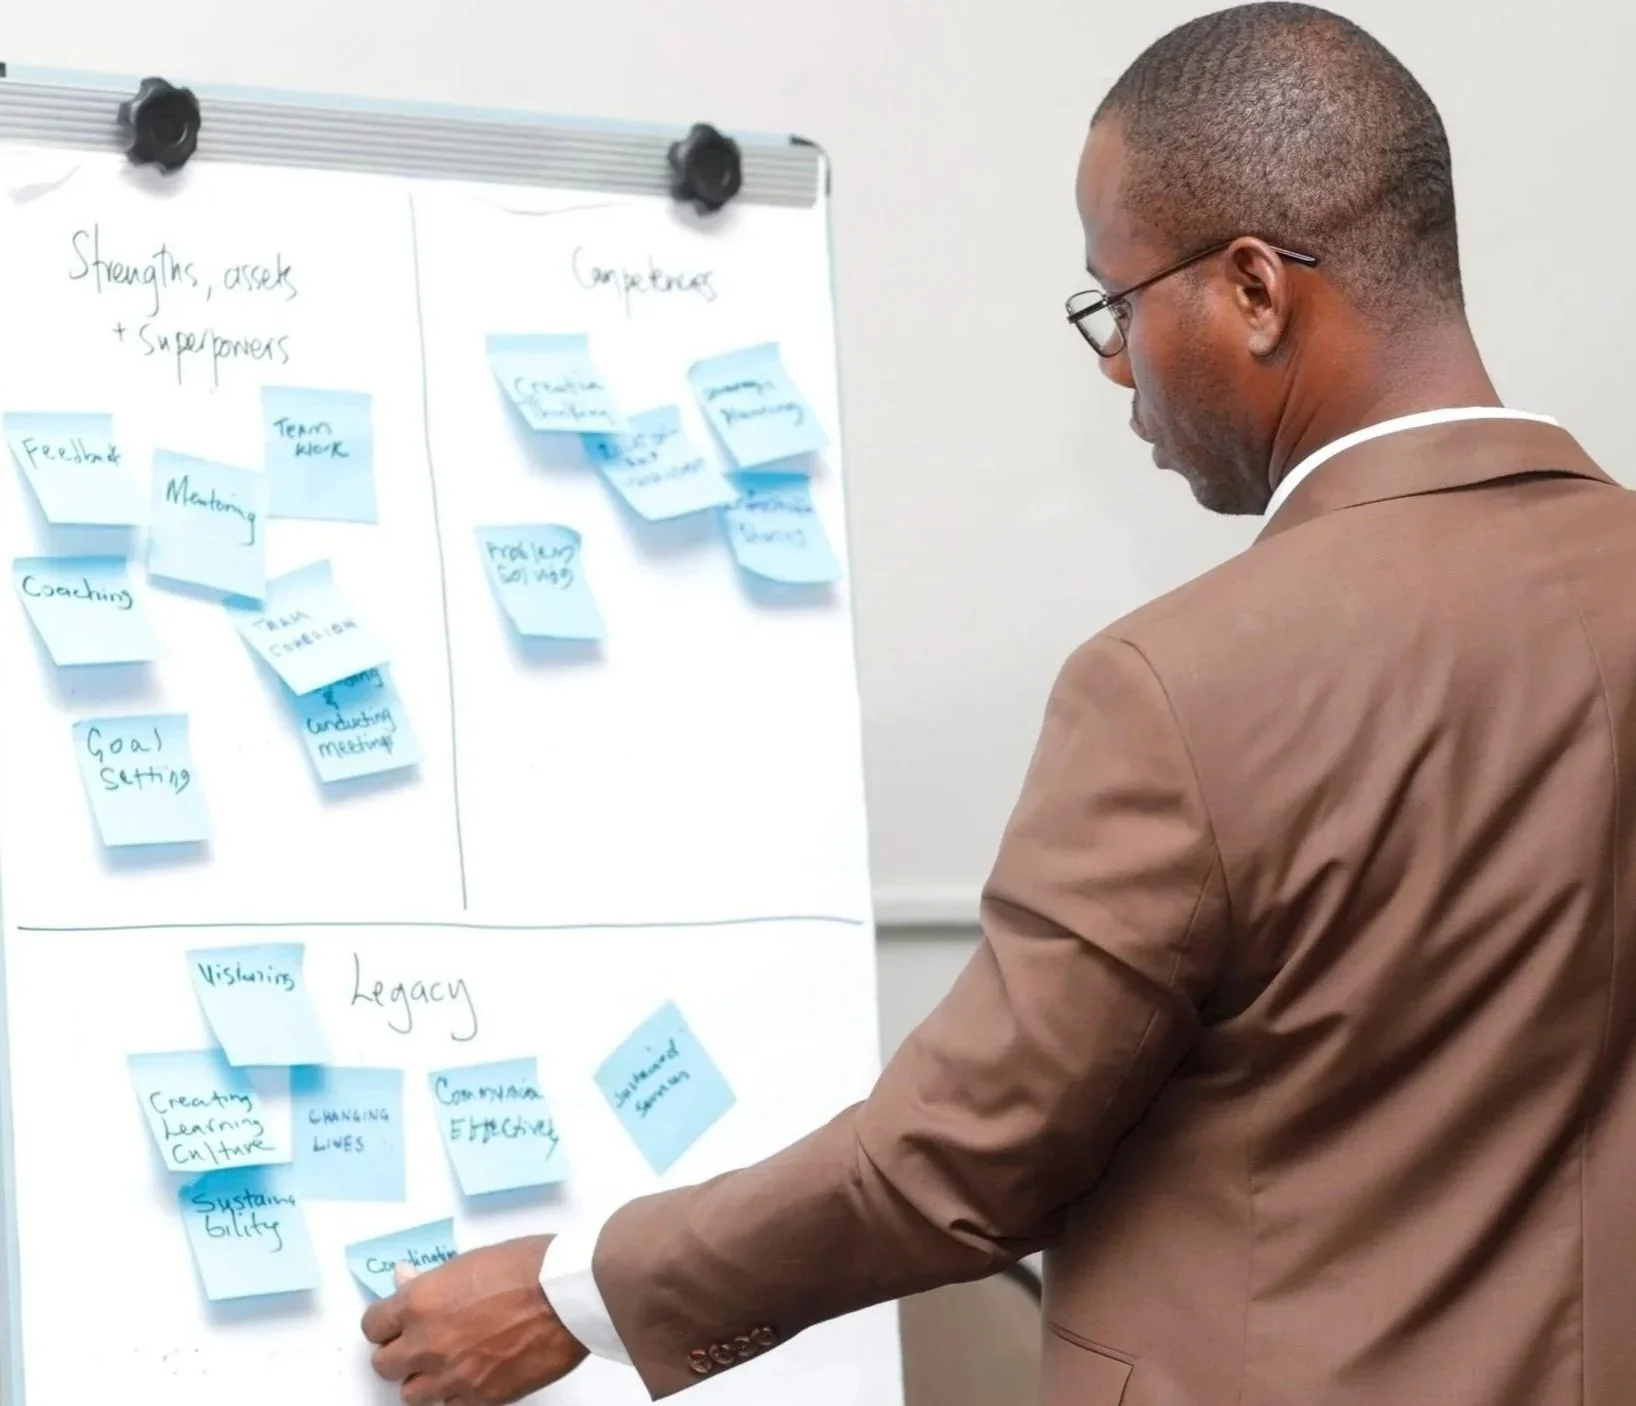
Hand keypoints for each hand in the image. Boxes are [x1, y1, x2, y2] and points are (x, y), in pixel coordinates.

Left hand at [362, 1234, 589, 1404]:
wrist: (568, 1296)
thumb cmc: (527, 1265)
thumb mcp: (472, 1261)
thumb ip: (433, 1281)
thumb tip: (404, 1280)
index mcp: (420, 1303)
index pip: (372, 1326)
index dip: (385, 1324)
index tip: (398, 1322)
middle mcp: (426, 1344)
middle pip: (384, 1365)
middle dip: (399, 1353)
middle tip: (422, 1342)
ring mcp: (452, 1376)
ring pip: (411, 1394)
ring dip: (424, 1378)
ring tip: (447, 1363)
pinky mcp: (479, 1398)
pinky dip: (455, 1394)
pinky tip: (474, 1375)